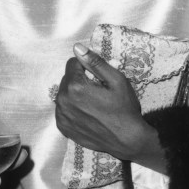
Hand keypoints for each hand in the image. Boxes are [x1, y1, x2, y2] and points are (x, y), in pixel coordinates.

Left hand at [55, 43, 165, 172]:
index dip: (87, 67)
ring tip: (93, 104)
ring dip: (75, 94)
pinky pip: (63, 109)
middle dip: (80, 80)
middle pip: (67, 78)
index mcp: (74, 86)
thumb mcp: (117, 80)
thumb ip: (95, 62)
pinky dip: (72, 108)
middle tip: (98, 92)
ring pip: (64, 94)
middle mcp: (63, 100)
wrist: (127, 140)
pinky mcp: (62, 126)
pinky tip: (87, 114)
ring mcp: (61, 115)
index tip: (98, 78)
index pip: (72, 63)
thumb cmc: (125, 109)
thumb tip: (77, 47)